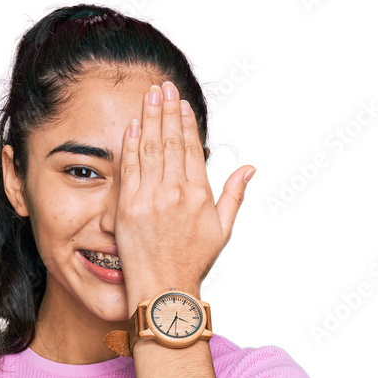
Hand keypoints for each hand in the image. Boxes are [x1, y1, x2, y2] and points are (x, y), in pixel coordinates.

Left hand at [115, 79, 255, 315]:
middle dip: (166, 110)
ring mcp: (151, 199)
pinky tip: (132, 125)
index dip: (186, 123)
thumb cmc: (192, 264)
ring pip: (150, 148)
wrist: (164, 290)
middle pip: (170, 141)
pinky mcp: (128, 208)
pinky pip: (129, 168)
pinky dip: (130, 144)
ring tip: (148, 96)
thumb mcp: (222, 230)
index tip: (181, 104)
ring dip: (149, 118)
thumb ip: (234, 195)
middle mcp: (176, 193)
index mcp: (199, 195)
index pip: (192, 148)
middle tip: (162, 87)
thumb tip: (249, 168)